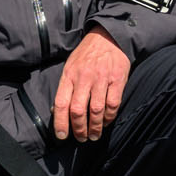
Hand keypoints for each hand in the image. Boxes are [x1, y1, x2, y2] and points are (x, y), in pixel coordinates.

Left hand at [50, 27, 130, 142]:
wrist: (108, 36)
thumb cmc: (87, 55)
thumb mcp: (70, 66)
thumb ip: (66, 88)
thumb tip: (57, 112)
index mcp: (69, 75)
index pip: (61, 103)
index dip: (60, 122)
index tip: (62, 136)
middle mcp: (84, 77)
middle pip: (78, 110)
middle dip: (79, 129)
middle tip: (81, 138)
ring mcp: (101, 78)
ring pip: (96, 110)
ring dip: (95, 128)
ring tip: (94, 135)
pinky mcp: (117, 79)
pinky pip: (112, 104)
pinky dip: (109, 117)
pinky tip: (106, 122)